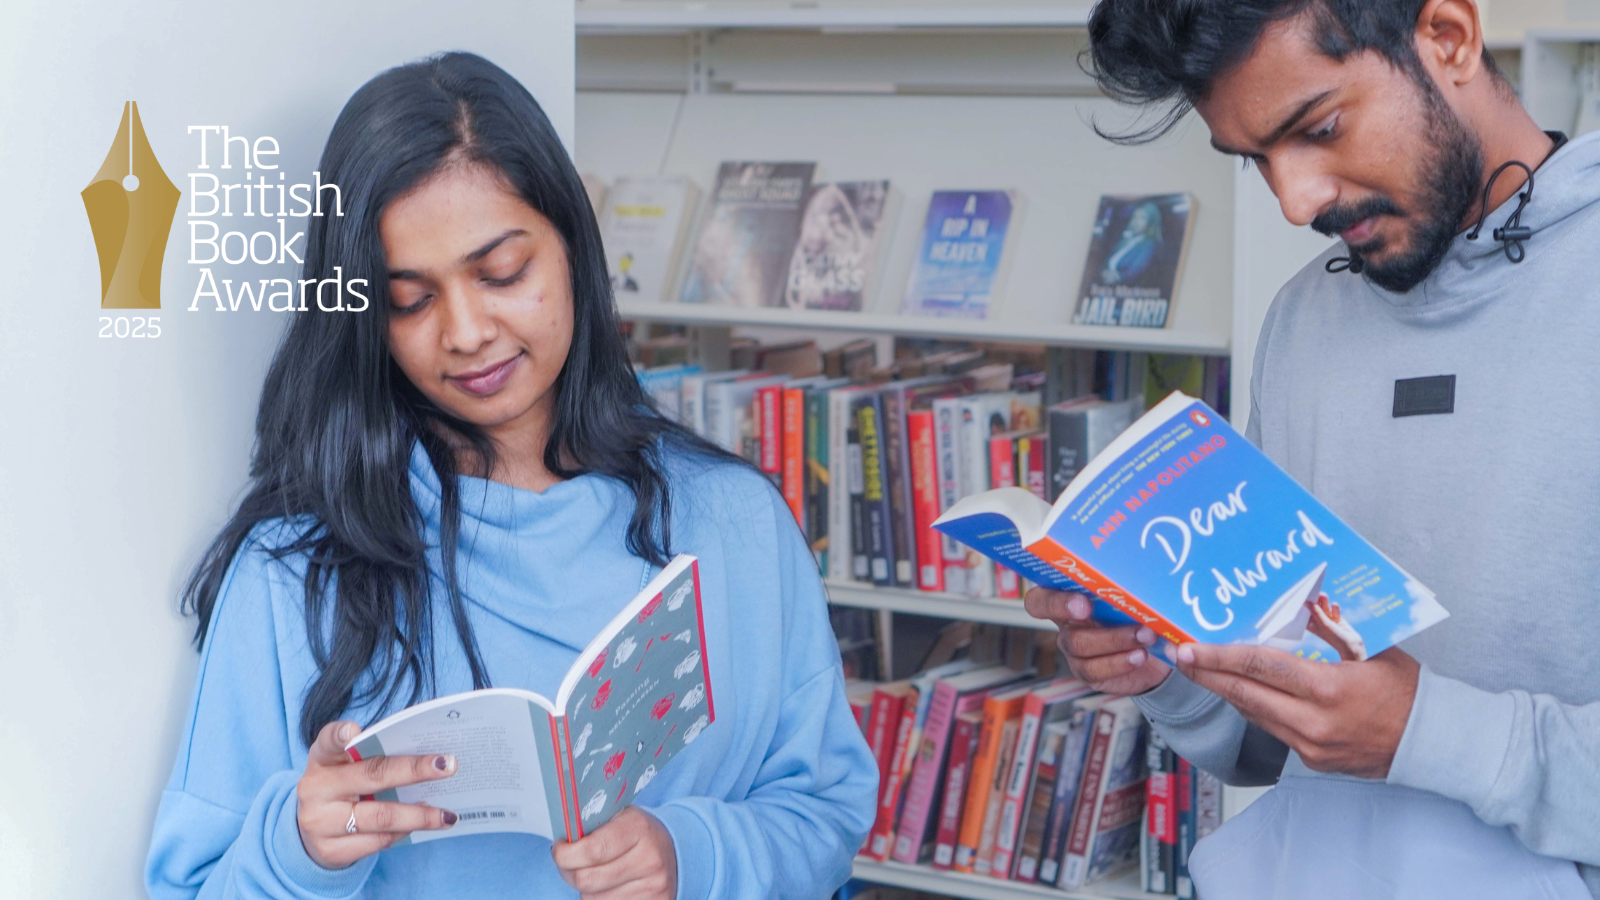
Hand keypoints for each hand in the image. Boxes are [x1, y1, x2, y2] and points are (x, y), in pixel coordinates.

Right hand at [295, 720, 459, 868]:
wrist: (312, 833)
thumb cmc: (341, 789)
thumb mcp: (345, 768)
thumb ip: (371, 756)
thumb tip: (428, 756)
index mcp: (322, 759)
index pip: (328, 742)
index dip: (339, 734)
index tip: (354, 731)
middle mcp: (316, 788)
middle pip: (372, 776)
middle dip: (415, 770)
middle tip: (448, 766)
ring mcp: (320, 822)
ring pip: (380, 816)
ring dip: (420, 815)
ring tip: (447, 814)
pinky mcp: (331, 850)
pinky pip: (378, 841)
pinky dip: (404, 832)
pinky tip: (421, 826)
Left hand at [552, 806, 677, 899]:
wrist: (675, 851)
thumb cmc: (638, 834)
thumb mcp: (619, 817)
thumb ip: (592, 826)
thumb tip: (561, 844)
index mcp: (638, 827)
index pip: (592, 850)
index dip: (566, 854)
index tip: (559, 849)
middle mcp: (649, 858)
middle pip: (587, 879)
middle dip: (569, 872)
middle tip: (568, 863)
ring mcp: (653, 886)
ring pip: (592, 899)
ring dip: (586, 889)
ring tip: (598, 873)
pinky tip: (610, 887)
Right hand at [1024, 587, 1170, 695]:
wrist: (1159, 654)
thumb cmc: (1142, 616)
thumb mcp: (1135, 599)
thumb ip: (1131, 589)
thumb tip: (1147, 580)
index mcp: (1071, 598)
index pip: (1040, 597)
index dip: (1051, 598)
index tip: (1081, 600)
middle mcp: (1068, 623)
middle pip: (1052, 615)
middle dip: (1068, 608)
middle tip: (1090, 609)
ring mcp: (1075, 650)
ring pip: (1078, 643)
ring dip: (1114, 638)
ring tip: (1145, 635)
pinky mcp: (1089, 673)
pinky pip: (1094, 669)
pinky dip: (1120, 662)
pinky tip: (1139, 656)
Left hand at [1173, 643, 1419, 777]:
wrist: (1431, 742)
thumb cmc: (1407, 691)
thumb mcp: (1371, 649)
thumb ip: (1331, 630)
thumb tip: (1301, 606)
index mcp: (1328, 688)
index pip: (1260, 668)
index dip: (1219, 658)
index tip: (1190, 649)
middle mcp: (1314, 721)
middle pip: (1245, 695)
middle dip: (1208, 675)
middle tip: (1180, 657)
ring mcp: (1310, 746)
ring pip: (1254, 713)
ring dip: (1227, 691)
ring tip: (1204, 670)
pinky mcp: (1311, 761)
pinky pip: (1272, 729)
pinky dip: (1255, 708)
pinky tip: (1243, 691)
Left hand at [1304, 594, 1367, 661]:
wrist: (1351, 645)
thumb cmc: (1334, 637)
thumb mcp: (1324, 623)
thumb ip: (1317, 612)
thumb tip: (1307, 602)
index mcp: (1312, 626)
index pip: (1305, 614)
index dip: (1303, 606)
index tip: (1301, 595)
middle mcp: (1319, 623)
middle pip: (1316, 609)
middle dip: (1316, 602)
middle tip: (1315, 592)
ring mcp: (1329, 621)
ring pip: (1325, 609)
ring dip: (1324, 602)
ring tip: (1323, 594)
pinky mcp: (1338, 620)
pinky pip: (1334, 612)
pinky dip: (1334, 608)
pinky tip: (1335, 604)